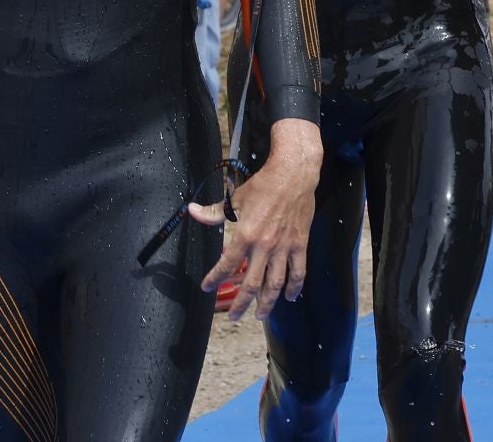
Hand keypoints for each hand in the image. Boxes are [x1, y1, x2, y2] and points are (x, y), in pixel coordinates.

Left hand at [191, 118, 319, 321]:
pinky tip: (291, 297)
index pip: (227, 264)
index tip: (208, 288)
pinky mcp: (299, 245)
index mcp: (246, 234)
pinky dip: (295, 287)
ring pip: (275, 283)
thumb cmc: (264, 185)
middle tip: (234, 316)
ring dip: (267, 302)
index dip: (216, 278)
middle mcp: (265, 246)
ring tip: (261, 315)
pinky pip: (298, 272)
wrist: (293, 175)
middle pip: (252, 283)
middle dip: (241, 303)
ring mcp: (284, 247)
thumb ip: (215, 212)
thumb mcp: (236, 198)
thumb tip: (192, 211)